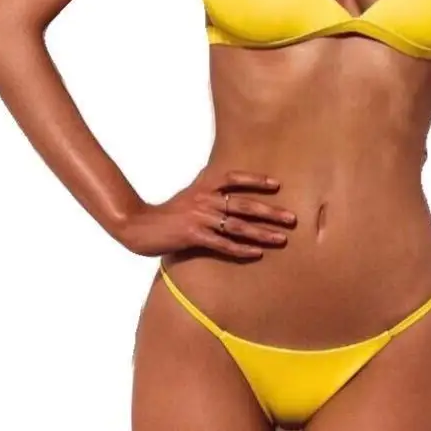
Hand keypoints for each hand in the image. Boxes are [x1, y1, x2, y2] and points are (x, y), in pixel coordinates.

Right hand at [116, 170, 296, 258]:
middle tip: (292, 218)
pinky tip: (257, 253)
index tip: (277, 185)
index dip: (256, 180)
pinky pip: (222, 244)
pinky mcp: (193, 236)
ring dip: (262, 233)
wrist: (138, 226)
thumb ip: (207, 188)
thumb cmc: (167, 211)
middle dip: (270, 211)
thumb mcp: (189, 193)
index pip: (234, 178)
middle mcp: (204, 199)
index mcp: (204, 186)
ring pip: (237, 226)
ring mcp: (199, 218)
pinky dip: (241, 249)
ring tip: (282, 238)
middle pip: (244, 204)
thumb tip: (225, 182)